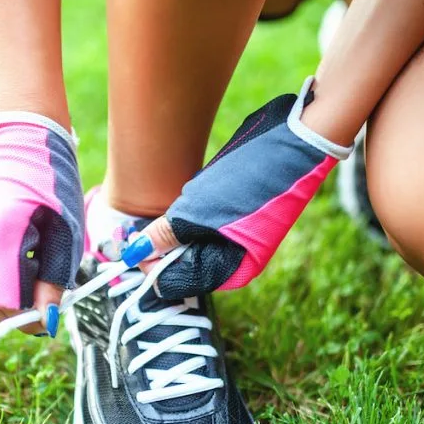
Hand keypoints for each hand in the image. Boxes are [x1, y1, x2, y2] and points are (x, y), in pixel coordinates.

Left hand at [125, 77, 351, 298]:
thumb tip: (132, 255)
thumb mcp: (200, 211)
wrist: (295, 140)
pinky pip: (199, 222)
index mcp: (230, 271)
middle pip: (180, 264)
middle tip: (132, 226)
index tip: (128, 244)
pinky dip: (185, 213)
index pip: (176, 283)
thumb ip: (165, 236)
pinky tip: (184, 196)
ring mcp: (235, 236)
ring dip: (170, 228)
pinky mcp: (234, 212)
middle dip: (156, 247)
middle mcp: (233, 260)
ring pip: (187, 242)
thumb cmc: (251, 182)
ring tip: (160, 210)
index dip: (149, 266)